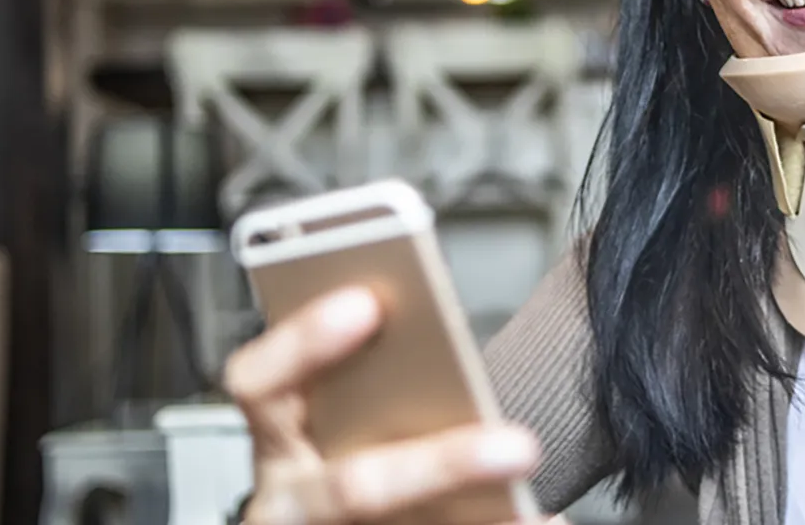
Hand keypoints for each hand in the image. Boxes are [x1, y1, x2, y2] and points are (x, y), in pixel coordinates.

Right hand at [225, 287, 547, 523]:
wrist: (335, 523)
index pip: (258, 383)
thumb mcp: (335, 408)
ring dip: (473, 507)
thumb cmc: (343, 449)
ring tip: (541, 493)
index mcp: (276, 439)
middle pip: (353, 488)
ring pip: (385, 521)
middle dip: (441, 466)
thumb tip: (433, 330)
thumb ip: (370, 374)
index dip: (302, 342)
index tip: (366, 302)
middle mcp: (286, 499)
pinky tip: (545, 519)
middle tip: (519, 445)